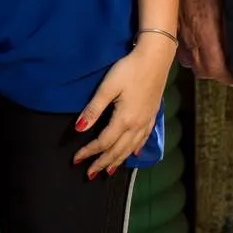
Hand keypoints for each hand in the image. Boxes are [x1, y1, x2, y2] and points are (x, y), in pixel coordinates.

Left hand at [73, 39, 177, 177]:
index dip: (89, 152)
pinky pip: (142, 140)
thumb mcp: (108, 87)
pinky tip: (133, 154)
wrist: (156, 58)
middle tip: (89, 174)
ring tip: (108, 171)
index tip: (76, 160)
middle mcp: (137, 125)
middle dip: (102, 162)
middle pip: (117, 150)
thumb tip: (78, 129)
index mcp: (124, 120)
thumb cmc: (129, 69)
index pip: (103, 142)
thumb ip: (93, 109)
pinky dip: (135, 150)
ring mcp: (146, 122)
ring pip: (130, 148)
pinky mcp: (152, 116)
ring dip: (118, 160)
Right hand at [177, 0, 231, 84]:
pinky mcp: (173, 34)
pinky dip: (194, 55)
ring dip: (206, 65)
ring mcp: (180, 40)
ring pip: (193, 64)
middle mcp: (191, 43)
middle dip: (220, 74)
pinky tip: (201, 46)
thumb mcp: (230, 11)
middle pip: (206, 72)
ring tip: (218, 58)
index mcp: (207, 38)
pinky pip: (183, 53)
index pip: (219, 72)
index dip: (232, 78)